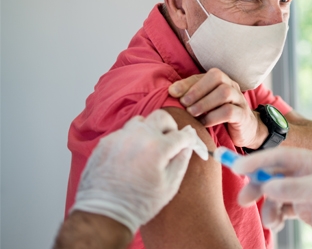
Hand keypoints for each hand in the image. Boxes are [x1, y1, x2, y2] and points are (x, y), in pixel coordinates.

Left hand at [71, 110, 207, 233]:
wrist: (105, 213)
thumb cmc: (139, 203)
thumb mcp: (170, 186)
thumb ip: (181, 160)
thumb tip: (187, 145)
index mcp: (157, 148)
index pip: (181, 134)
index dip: (188, 138)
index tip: (189, 141)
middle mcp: (138, 136)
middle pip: (161, 117)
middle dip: (170, 127)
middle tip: (170, 140)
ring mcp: (119, 138)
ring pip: (140, 121)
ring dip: (149, 130)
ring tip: (149, 148)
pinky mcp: (105, 143)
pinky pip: (123, 133)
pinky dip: (131, 140)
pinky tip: (131, 157)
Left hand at [169, 68, 266, 147]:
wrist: (246, 131)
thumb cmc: (221, 116)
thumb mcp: (207, 104)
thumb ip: (193, 96)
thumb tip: (171, 92)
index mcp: (222, 81)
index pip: (205, 74)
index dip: (188, 82)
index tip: (172, 92)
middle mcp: (232, 86)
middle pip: (217, 77)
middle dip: (197, 89)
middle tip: (184, 103)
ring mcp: (239, 100)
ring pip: (225, 92)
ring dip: (204, 102)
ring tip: (192, 113)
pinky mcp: (243, 116)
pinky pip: (230, 112)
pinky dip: (213, 117)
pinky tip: (203, 123)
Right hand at [233, 148, 311, 248]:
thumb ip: (294, 187)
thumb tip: (267, 186)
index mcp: (311, 161)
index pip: (279, 156)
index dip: (257, 161)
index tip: (237, 167)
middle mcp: (305, 174)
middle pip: (272, 175)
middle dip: (258, 187)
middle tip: (245, 200)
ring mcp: (304, 191)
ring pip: (275, 194)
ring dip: (268, 207)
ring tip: (271, 222)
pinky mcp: (304, 208)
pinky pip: (281, 209)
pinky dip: (275, 216)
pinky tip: (277, 225)